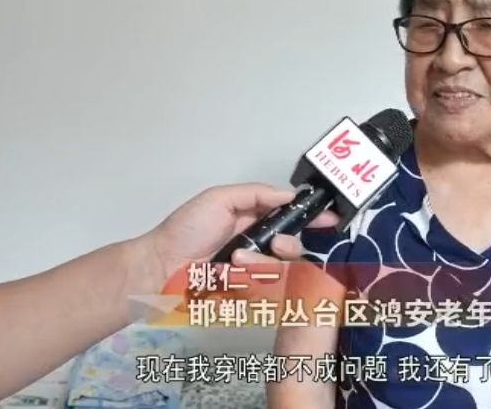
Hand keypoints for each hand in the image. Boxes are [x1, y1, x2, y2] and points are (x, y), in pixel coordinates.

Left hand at [133, 183, 338, 293]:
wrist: (161, 269)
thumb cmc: (185, 230)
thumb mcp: (219, 199)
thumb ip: (256, 194)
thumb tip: (289, 195)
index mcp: (253, 221)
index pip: (290, 219)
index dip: (312, 219)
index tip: (330, 220)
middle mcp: (257, 247)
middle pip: (293, 250)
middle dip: (287, 248)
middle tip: (274, 248)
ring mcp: (251, 273)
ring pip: (281, 272)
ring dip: (259, 267)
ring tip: (232, 265)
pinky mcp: (244, 296)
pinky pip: (264, 293)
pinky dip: (249, 286)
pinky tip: (228, 281)